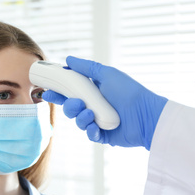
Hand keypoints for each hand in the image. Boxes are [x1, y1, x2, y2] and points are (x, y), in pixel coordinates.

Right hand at [42, 56, 167, 149]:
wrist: (146, 115)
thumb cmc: (129, 92)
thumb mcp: (107, 75)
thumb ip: (86, 68)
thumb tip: (68, 59)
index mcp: (93, 92)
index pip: (70, 92)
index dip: (58, 93)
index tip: (47, 92)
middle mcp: (94, 107)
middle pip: (71, 109)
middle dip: (70, 107)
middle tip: (77, 104)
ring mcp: (98, 121)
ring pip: (78, 122)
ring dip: (81, 119)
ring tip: (91, 115)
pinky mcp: (103, 135)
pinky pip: (90, 135)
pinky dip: (91, 131)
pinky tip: (97, 127)